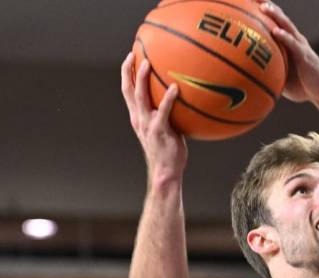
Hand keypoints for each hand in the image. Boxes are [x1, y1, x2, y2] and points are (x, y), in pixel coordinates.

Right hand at [120, 52, 187, 184]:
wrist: (166, 172)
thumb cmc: (169, 151)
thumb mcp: (166, 129)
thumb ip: (168, 115)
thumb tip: (183, 102)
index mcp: (138, 118)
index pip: (127, 92)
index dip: (126, 75)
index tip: (130, 58)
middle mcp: (138, 119)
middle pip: (128, 90)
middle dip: (129, 71)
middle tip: (134, 54)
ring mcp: (147, 125)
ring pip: (141, 97)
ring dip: (142, 79)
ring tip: (147, 64)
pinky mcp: (159, 131)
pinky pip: (163, 111)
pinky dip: (168, 98)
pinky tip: (176, 88)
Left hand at [259, 1, 318, 102]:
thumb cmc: (304, 87)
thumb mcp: (282, 79)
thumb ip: (269, 73)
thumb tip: (250, 77)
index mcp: (289, 43)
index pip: (275, 23)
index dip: (264, 12)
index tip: (249, 2)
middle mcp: (295, 40)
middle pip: (280, 19)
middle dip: (267, 6)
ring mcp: (300, 46)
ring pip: (287, 27)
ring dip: (276, 16)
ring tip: (264, 7)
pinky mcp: (305, 56)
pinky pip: (293, 44)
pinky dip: (285, 37)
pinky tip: (276, 32)